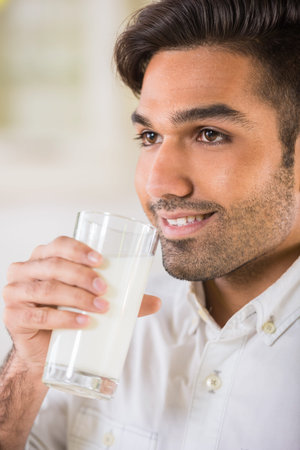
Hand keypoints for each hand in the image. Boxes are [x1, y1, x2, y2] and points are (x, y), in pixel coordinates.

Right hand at [2, 236, 160, 372]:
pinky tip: (83, 323)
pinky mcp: (13, 316)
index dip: (79, 250)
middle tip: (105, 289)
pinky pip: (38, 314)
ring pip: (47, 288)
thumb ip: (123, 300)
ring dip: (77, 297)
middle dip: (82, 275)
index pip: (60, 244)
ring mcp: (15, 291)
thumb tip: (158, 302)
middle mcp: (26, 269)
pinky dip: (63, 318)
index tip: (102, 261)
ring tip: (100, 308)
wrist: (45, 351)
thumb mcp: (93, 301)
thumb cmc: (68, 316)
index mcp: (44, 257)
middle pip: (54, 265)